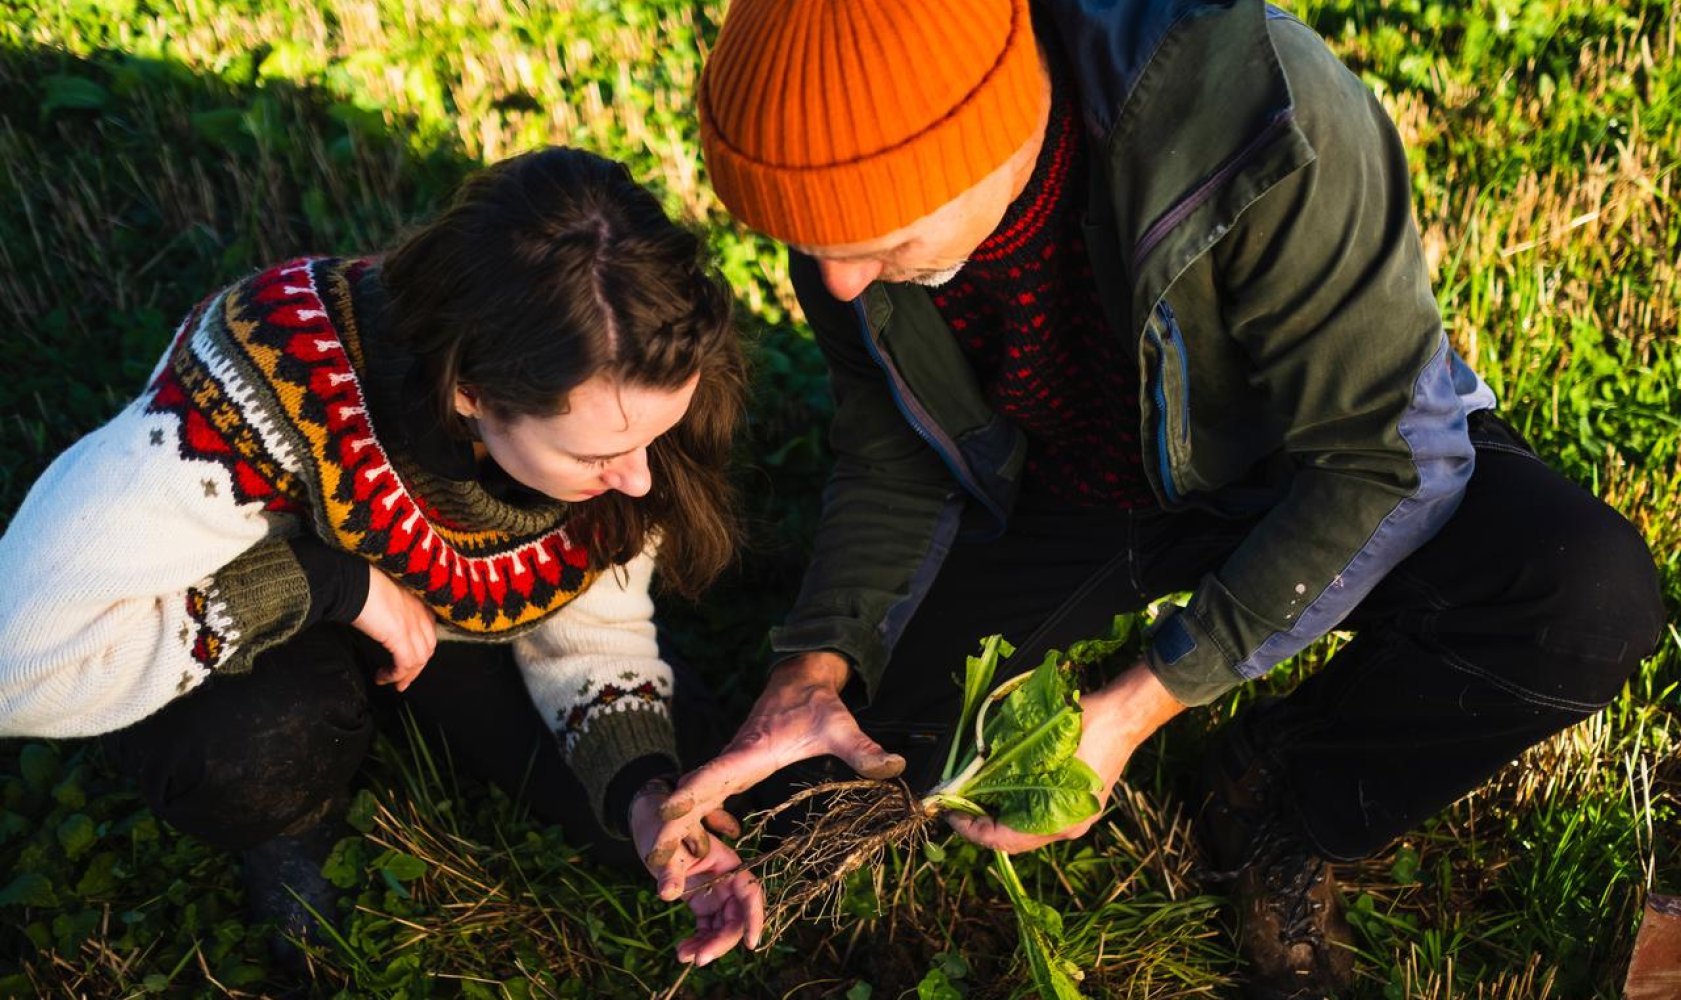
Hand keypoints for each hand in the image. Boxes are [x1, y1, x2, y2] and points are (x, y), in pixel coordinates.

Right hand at [351, 566, 436, 691]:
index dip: (421, 649)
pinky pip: (406, 663)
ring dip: (406, 675)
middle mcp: (419, 613)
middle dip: (417, 667)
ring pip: (420, 658)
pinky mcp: (400, 635)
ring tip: (392, 683)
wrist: (351, 581)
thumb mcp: (385, 598)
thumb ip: (392, 611)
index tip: (410, 662)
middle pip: (428, 648)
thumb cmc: (360, 585)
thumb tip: (384, 626)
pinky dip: (396, 674)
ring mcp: (412, 624)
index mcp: (418, 602)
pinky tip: (383, 677)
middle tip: (403, 680)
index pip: (429, 632)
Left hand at [629, 780, 764, 964]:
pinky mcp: (701, 904)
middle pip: (736, 917)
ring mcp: (715, 894)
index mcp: (729, 863)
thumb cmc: (662, 828)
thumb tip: (667, 894)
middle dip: (722, 941)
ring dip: (708, 946)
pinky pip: (706, 929)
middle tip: (699, 960)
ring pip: (722, 928)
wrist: (649, 824)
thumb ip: (671, 871)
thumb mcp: (667, 848)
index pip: (750, 892)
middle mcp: (727, 881)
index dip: (754, 917)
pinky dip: (697, 942)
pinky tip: (681, 952)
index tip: (751, 943)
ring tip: (683, 956)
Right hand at [648, 652, 904, 868]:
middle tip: (656, 868)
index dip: (689, 797)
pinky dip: (690, 823)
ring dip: (676, 832)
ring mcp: (729, 768)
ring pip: (692, 801)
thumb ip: (863, 749)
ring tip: (662, 872)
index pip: (712, 775)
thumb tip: (892, 768)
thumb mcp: (840, 725)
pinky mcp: (732, 773)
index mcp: (749, 753)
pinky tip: (692, 849)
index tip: (667, 817)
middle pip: (691, 796)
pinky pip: (703, 801)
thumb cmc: (816, 703)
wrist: (798, 681)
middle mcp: (731, 762)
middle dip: (671, 829)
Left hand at [946, 659, 1184, 852]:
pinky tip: (996, 787)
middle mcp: (1068, 826)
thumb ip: (1006, 766)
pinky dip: (1011, 807)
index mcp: (1061, 820)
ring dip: (994, 815)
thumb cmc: (1086, 725)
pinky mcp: (1074, 805)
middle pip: (1010, 839)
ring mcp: (1073, 818)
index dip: (970, 828)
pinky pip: (1034, 816)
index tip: (948, 810)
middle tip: (954, 802)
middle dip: (978, 822)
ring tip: (970, 794)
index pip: (1003, 840)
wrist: (1125, 714)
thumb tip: (968, 777)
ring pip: (1022, 829)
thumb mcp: (1040, 743)